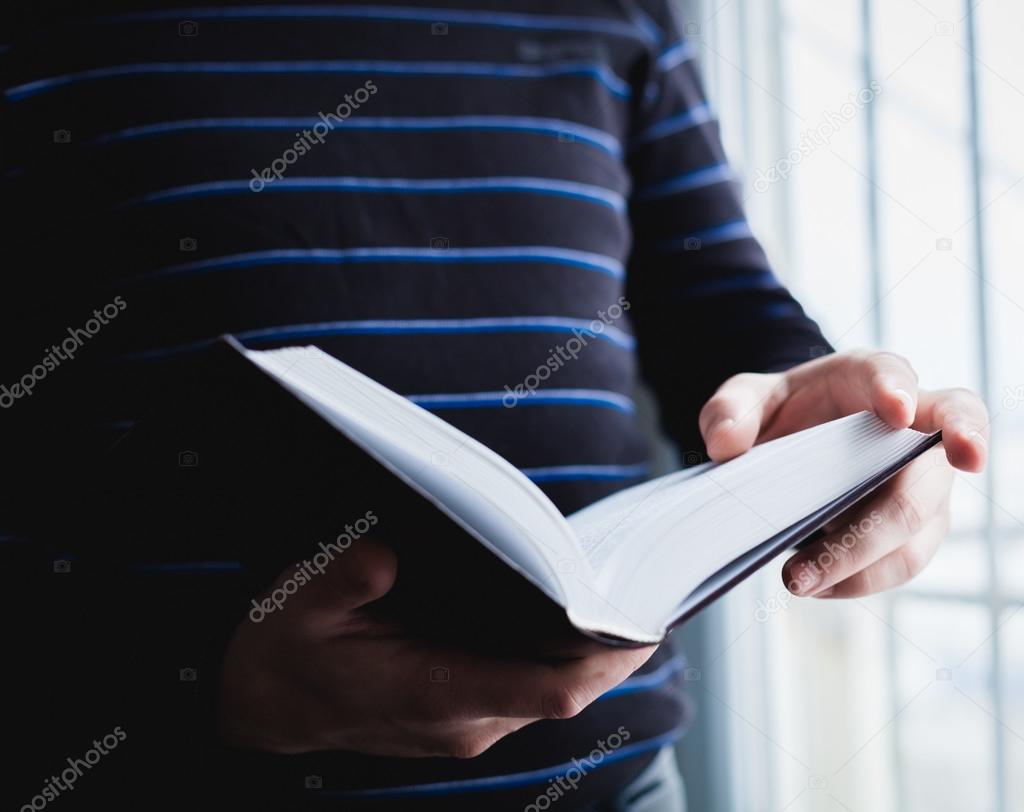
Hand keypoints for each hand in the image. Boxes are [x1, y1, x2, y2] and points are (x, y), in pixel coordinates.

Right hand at [218, 539, 654, 755]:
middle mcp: (465, 719)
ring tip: (623, 592)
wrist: (266, 706)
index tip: (638, 620)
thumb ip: (341, 581)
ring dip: (593, 651)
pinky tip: (570, 611)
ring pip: (556, 690)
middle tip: (650, 587)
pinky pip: (534, 687)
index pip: (545, 689)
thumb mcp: (298, 606)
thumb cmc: (287, 653)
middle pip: (567, 689)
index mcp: (433, 692)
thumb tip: (386, 554)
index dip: (601, 659)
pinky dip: (562, 655)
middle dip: (613, 647)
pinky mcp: (466, 712)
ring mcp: (469, 722)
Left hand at [697, 350, 987, 597]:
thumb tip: (724, 443)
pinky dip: (858, 578)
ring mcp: (925, 481)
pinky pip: (902, 560)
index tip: (897, 412)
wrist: (802, 444)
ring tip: (797, 579)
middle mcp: (914, 429)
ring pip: (918, 527)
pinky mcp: (918, 525)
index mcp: (870, 379)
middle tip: (825, 548)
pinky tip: (814, 584)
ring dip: (860, 562)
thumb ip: (730, 408)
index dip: (900, 391)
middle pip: (925, 472)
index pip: (896, 374)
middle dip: (887, 517)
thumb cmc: (787, 411)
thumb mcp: (748, 398)